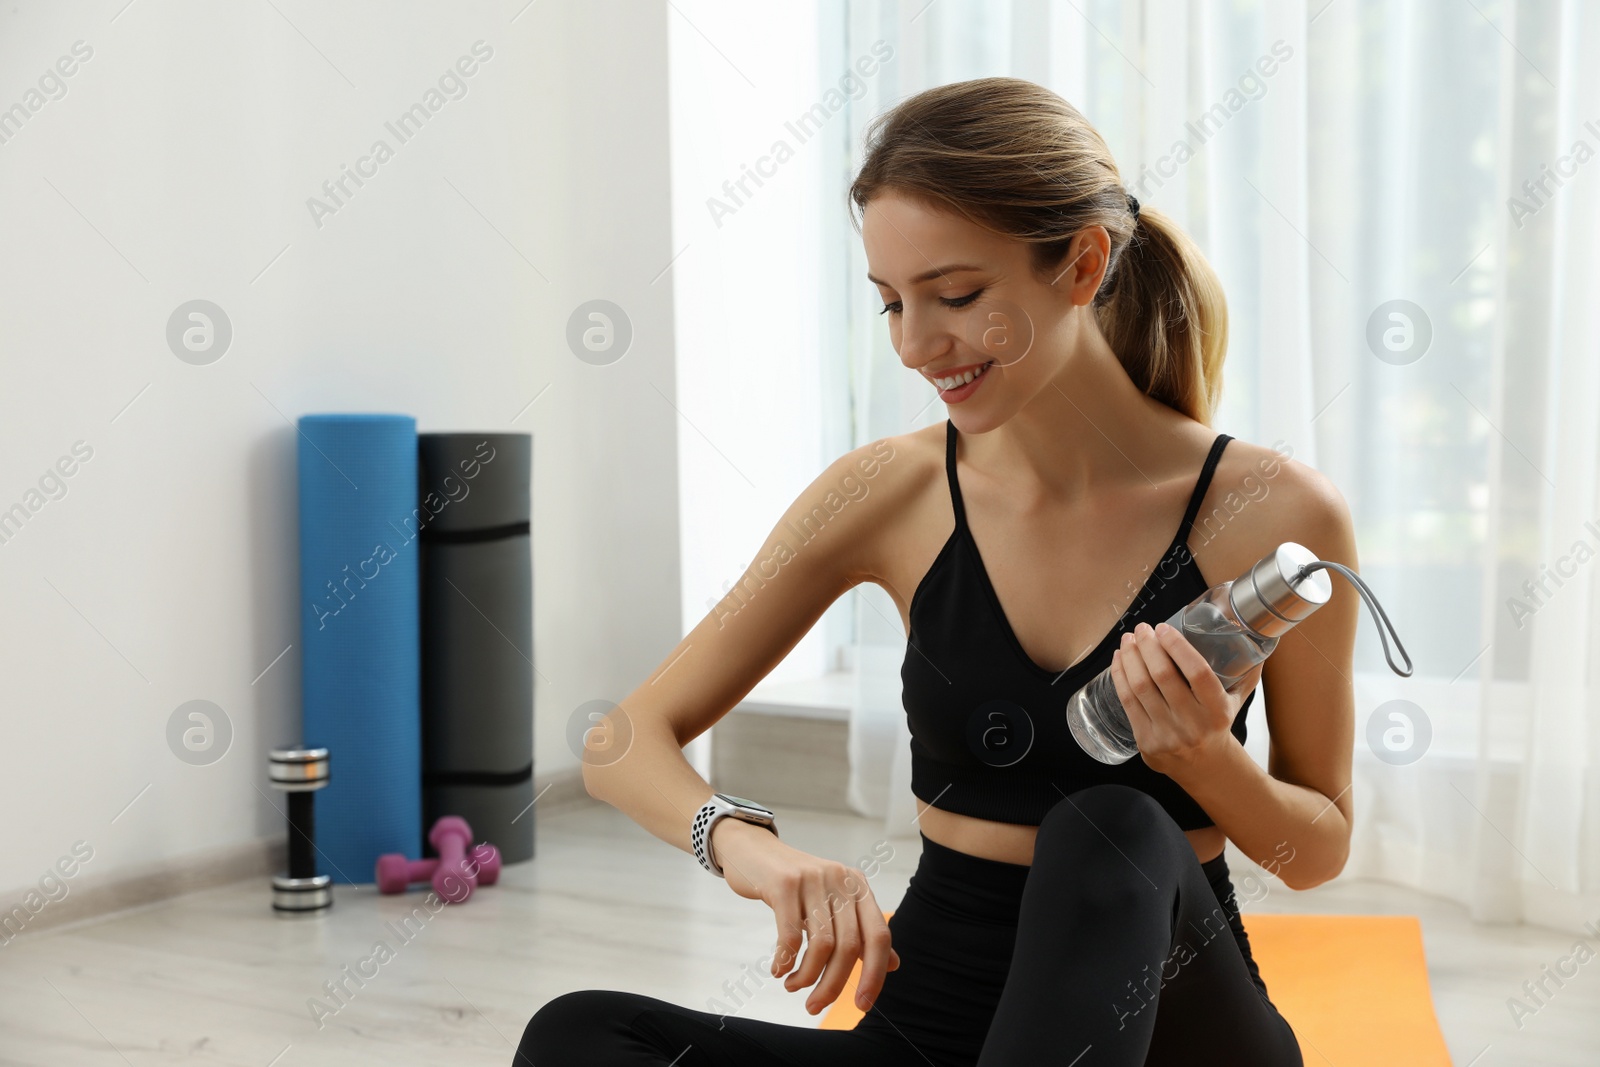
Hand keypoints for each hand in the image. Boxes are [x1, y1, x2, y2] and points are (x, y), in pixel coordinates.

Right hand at [709, 817, 900, 1014]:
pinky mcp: (784, 883)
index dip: (875, 974)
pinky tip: (778, 970)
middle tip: (814, 1006)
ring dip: (806, 976)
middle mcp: (841, 880)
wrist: (753, 850)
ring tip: (793, 986)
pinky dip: (785, 961)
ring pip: (822, 945)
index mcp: (858, 886)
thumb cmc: (794, 885)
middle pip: (849, 947)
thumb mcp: (832, 901)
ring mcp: (813, 879)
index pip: (879, 936)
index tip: (862, 1005)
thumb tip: (893, 964)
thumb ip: (861, 930)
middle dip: (832, 985)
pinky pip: (790, 935)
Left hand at [1109, 620, 1263, 776]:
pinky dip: (1120, 676)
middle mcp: (1192, 723)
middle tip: (1142, 629)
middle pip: (1163, 676)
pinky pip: (1128, 702)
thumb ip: (1244, 671)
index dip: (1177, 647)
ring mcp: (1167, 734)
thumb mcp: (1236, 701)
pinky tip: (1120, 659)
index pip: (1198, 672)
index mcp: (1218, 710)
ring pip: (1141, 687)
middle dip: (1147, 646)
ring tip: (1128, 639)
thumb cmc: (1217, 724)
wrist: (1205, 767)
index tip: (1163, 628)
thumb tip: (1254, 636)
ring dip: (1131, 657)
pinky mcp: (1146, 741)